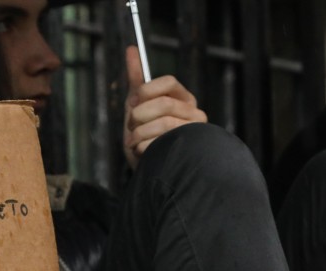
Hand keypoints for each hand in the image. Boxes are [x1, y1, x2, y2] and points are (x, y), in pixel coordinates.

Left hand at [122, 46, 206, 167]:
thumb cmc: (145, 133)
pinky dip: (144, 148)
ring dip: (139, 134)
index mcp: (184, 99)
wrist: (150, 166)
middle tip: (130, 125)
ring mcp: (195, 134)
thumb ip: (136, 79)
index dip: (147, 90)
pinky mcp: (190, 152)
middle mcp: (195, 114)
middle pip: (164, 104)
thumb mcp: (137, 105)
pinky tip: (143, 152)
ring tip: (133, 142)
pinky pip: (162, 143)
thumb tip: (131, 48)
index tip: (132, 102)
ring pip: (163, 124)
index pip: (169, 82)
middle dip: (140, 115)